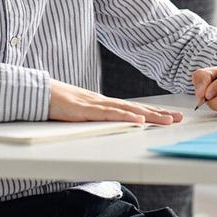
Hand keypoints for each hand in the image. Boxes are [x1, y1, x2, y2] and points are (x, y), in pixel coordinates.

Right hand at [48, 81, 181, 124]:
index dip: (151, 112)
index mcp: (101, 103)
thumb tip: (104, 124)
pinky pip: (109, 114)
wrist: (37, 92)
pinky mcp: (86, 110)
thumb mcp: (77, 112)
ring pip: (128, 111)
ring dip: (150, 116)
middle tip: (179, 118)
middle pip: (136, 108)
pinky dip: (126, 117)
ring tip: (168, 120)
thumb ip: (91, 117)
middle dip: (158, 113)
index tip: (169, 116)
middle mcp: (102, 102)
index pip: (131, 108)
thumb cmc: (55, 102)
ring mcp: (95, 104)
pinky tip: (139, 120)